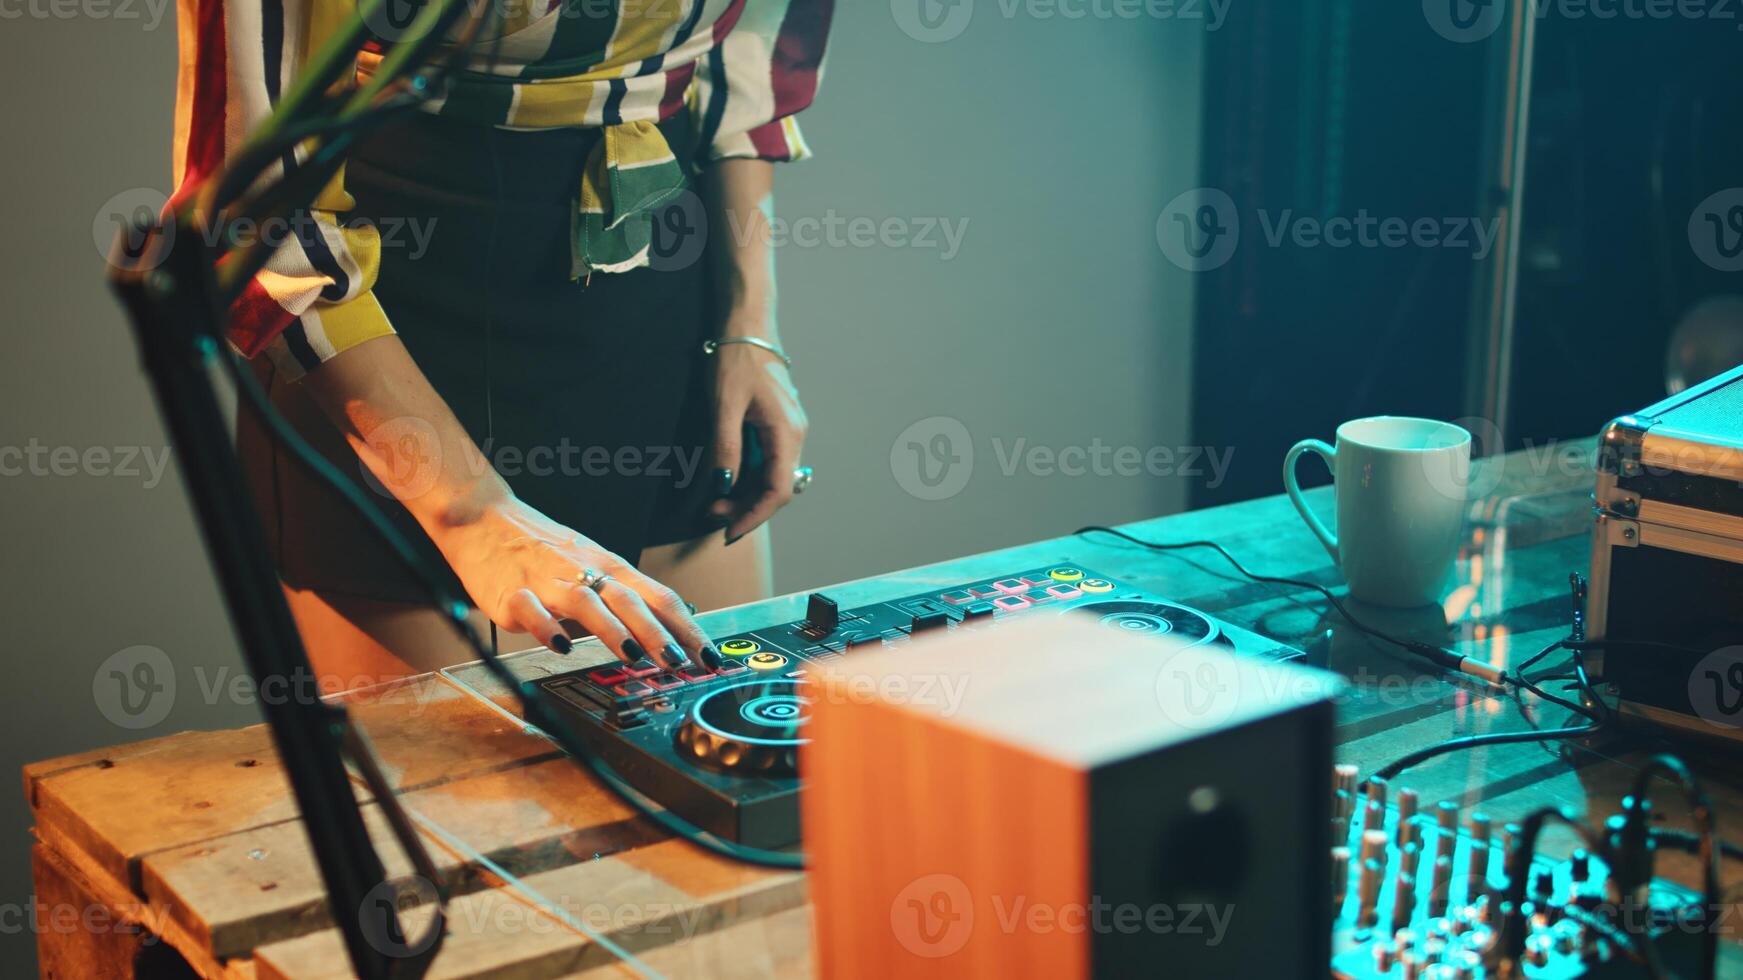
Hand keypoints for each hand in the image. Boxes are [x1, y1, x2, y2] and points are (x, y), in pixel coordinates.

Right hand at [430, 492, 717, 669]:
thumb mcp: (594, 566)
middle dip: (659, 634)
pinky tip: (562, 647)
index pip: (660, 598)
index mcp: (611, 568)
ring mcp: (549, 582)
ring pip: (588, 603)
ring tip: (633, 656)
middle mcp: (586, 572)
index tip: (710, 657)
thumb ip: (627, 597)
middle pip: (630, 601)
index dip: (688, 628)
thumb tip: (673, 627)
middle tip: (680, 663)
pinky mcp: (512, 594)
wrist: (485, 519)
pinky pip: (532, 611)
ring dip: (613, 630)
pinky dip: (548, 629)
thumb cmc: (545, 548)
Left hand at [708, 337, 808, 542]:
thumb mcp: (724, 404)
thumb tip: (722, 485)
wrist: (748, 325)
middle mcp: (794, 435)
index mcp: (786, 433)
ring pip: (772, 476)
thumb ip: (725, 447)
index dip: (754, 516)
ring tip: (714, 498)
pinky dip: (748, 475)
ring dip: (746, 493)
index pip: (778, 491)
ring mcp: (788, 430)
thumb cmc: (737, 359)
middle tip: (710, 512)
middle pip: (777, 488)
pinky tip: (726, 476)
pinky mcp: (778, 424)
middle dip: (745, 507)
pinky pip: (768, 460)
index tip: (728, 530)